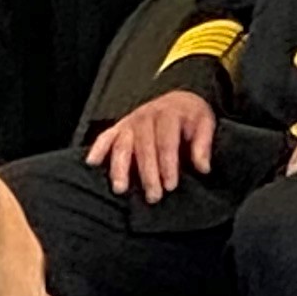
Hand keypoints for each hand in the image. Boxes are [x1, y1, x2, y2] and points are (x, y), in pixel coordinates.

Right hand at [88, 87, 215, 199]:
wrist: (177, 100)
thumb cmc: (190, 116)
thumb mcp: (205, 123)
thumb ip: (203, 145)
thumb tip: (202, 167)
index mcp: (168, 114)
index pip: (166, 142)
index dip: (168, 164)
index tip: (171, 185)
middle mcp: (145, 116)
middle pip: (143, 147)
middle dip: (147, 173)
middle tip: (153, 196)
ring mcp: (129, 122)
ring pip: (122, 145)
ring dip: (120, 168)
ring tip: (120, 188)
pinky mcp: (119, 127)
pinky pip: (104, 137)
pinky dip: (97, 149)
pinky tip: (92, 163)